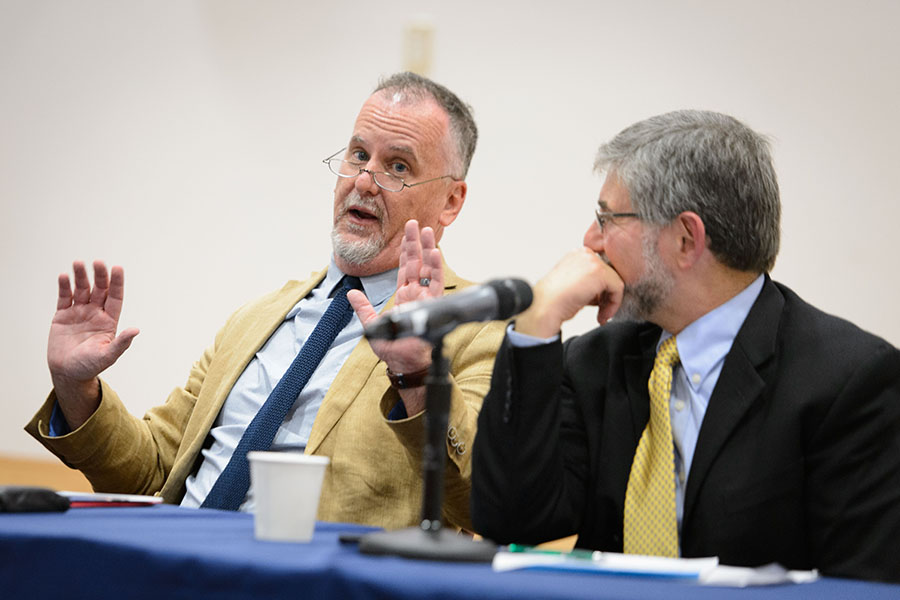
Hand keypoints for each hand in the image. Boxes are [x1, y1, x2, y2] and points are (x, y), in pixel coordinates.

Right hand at [47, 260, 139, 426]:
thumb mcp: (107, 355)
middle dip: (100, 276)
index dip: (117, 283)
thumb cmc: (89, 366)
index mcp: (109, 321)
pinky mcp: (63, 315)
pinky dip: (64, 287)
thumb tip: (136, 330)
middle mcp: (95, 313)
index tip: (117, 268)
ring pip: (81, 290)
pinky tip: (64, 276)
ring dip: (80, 276)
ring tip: (78, 263)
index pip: (115, 297)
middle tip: (98, 262)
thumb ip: (121, 343)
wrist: (67, 373)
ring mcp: (79, 312)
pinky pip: (64, 298)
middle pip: (99, 289)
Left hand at [348, 220, 441, 414]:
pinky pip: (436, 284)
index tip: (406, 233)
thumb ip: (363, 309)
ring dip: (427, 250)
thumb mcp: (372, 326)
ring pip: (428, 269)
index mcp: (403, 296)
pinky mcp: (432, 306)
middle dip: (416, 243)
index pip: (404, 268)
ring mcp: (425, 298)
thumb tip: (351, 294)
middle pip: (417, 263)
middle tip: (415, 224)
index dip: (405, 250)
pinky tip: (435, 254)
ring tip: (427, 232)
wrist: (404, 363)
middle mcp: (416, 294)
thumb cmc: (393, 349)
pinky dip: (436, 268)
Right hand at [514, 247, 624, 337]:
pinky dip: (613, 304)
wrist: (545, 306)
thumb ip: (588, 282)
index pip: (600, 270)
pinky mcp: (599, 272)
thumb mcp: (572, 284)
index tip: (597, 303)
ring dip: (610, 302)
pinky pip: (618, 289)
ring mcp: (592, 261)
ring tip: (601, 314)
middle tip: (600, 311)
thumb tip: (602, 291)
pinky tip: (602, 314)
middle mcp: (585, 254)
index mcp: (577, 255)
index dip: (601, 289)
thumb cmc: (553, 300)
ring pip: (615, 281)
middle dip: (606, 295)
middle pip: (609, 275)